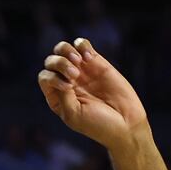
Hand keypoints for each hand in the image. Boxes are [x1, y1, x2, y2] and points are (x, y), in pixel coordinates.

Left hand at [37, 39, 149, 153]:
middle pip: (51, 61)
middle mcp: (66, 81)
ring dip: (66, 51)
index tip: (69, 87)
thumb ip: (62, 95)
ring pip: (63, 49)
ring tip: (79, 61)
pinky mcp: (97, 63)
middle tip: (75, 75)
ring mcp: (81, 71)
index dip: (52, 78)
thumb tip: (58, 76)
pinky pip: (82, 45)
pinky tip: (88, 56)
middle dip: (60, 63)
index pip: (44, 77)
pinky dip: (81, 45)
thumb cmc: (98, 124)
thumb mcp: (74, 114)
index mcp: (56, 96)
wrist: (126, 123)